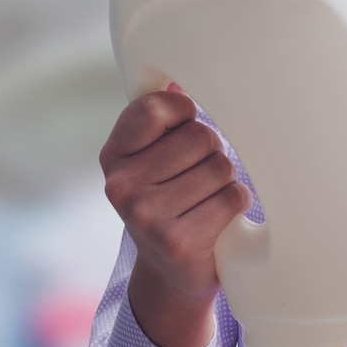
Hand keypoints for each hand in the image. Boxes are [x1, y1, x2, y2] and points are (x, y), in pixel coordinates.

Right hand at [100, 83, 251, 346]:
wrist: (171, 273)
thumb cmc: (170, 200)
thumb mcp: (153, 157)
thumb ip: (161, 115)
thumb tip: (178, 74)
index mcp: (112, 155)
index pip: (158, 106)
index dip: (186, 114)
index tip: (185, 130)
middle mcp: (120, 185)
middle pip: (201, 136)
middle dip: (211, 154)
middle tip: (197, 180)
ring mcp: (145, 215)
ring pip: (221, 167)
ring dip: (225, 182)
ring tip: (204, 202)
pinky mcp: (177, 240)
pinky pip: (232, 197)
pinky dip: (234, 206)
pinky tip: (215, 221)